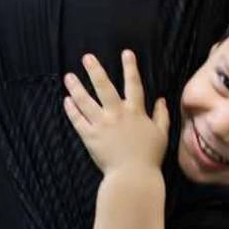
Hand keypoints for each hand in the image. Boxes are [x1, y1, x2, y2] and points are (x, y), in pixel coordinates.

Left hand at [63, 50, 168, 173]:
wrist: (133, 176)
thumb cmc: (149, 157)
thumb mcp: (161, 134)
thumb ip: (161, 116)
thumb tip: (162, 100)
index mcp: (135, 112)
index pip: (133, 84)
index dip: (130, 67)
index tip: (126, 52)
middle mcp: (117, 114)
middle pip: (104, 87)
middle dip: (95, 70)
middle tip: (86, 57)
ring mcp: (101, 124)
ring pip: (85, 101)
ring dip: (76, 87)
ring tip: (68, 76)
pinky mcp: (90, 136)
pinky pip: (78, 120)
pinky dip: (71, 110)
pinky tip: (66, 101)